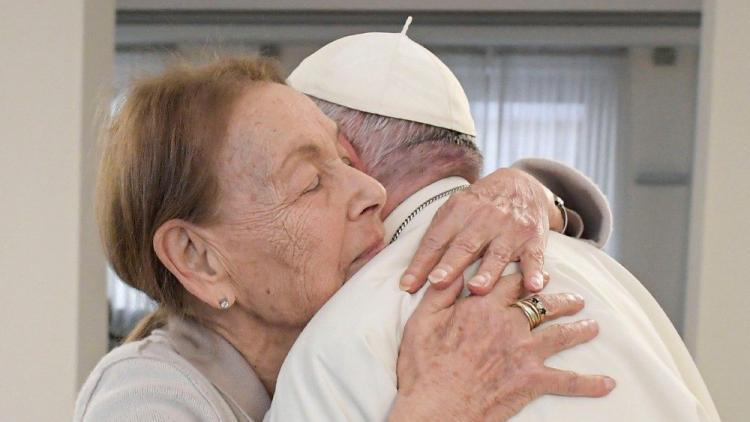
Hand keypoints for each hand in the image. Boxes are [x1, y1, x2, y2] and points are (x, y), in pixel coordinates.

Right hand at [389, 273, 614, 421]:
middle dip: (561, 300)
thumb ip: (441, 292)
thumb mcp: (422, 320)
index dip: (525, 276)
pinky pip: (567, 381)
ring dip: (579, 329)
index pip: (511, 283)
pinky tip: (607, 383)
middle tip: (574, 299)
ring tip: (592, 325)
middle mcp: (509, 325)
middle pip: (542, 304)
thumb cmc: (423, 366)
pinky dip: (589, 383)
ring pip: (560, 335)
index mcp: (483, 307)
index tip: (536, 275)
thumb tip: (451, 269)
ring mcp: (524, 353)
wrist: (435, 406)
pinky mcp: (531, 381)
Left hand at [400, 168, 557, 295]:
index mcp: (459, 210)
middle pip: (465, 245)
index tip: (407, 285)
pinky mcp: (534, 239)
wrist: (522, 184)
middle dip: (450, 265)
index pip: (436, 240)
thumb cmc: (480, 205)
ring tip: (477, 289)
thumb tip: (413, 271)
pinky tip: (533, 286)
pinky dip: (534, 272)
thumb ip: (438, 235)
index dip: (421, 262)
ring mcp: (510, 229)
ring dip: (487, 272)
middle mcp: (485, 218)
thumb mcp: (455, 208)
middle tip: (436, 283)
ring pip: (497, 253)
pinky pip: (535, 257)